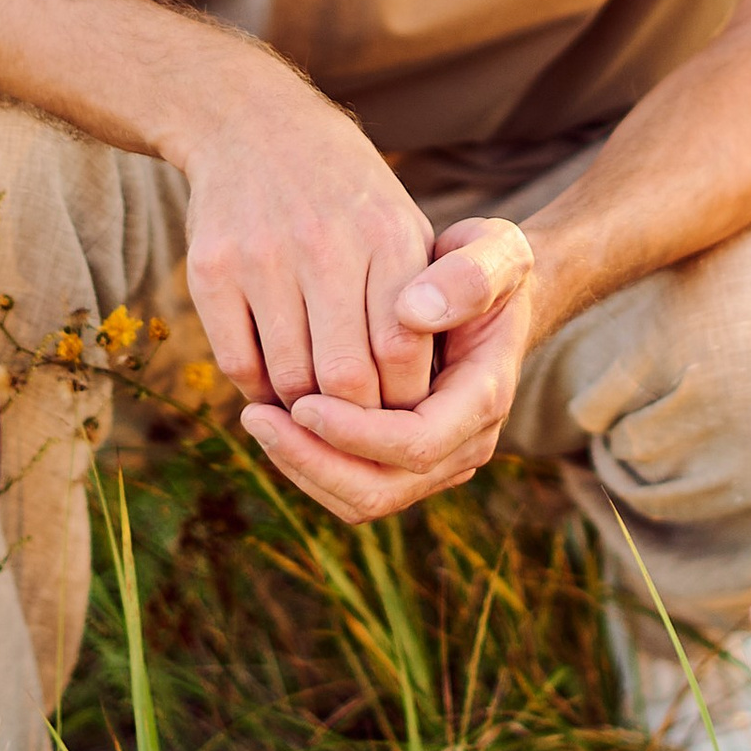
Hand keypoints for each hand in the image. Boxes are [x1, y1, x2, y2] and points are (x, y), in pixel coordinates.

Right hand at [178, 80, 437, 415]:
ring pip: (289, 379)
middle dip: (356, 418)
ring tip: (318, 409)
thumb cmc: (345, 192)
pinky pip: (238, 363)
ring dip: (305, 410)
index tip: (403, 413)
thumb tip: (428, 393)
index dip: (404, 400)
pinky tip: (274, 381)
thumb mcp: (400, 223)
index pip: (402, 350)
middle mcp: (324, 243)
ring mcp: (261, 255)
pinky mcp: (210, 269)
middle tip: (359, 427)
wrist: (251, 124)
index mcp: (386, 234)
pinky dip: (259, 390)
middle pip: (346, 377)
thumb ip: (422, 299)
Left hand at [241, 220, 536, 521]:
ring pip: (361, 499)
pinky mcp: (404, 460)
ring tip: (256, 416)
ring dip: (303, 466)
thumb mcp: (494, 251)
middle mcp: (464, 444)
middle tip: (256, 417)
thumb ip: (469, 276)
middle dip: (315, 461)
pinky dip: (308, 461)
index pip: (418, 444)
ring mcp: (435, 460)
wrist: (490, 295)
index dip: (357, 433)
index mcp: (484, 399)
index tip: (303, 402)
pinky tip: (274, 416)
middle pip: (382, 490)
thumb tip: (410, 313)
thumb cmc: (486, 265)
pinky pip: (351, 485)